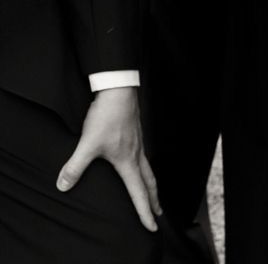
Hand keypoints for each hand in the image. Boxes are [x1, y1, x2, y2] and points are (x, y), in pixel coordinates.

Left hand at [56, 87, 160, 231]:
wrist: (118, 88)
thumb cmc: (108, 116)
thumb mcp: (88, 143)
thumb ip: (75, 166)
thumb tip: (63, 186)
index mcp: (128, 161)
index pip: (139, 192)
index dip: (145, 211)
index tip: (153, 226)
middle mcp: (137, 153)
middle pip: (150, 181)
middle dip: (154, 199)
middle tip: (159, 213)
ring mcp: (138, 141)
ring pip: (148, 167)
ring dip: (151, 183)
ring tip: (152, 191)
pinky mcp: (135, 131)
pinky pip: (143, 155)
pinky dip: (145, 166)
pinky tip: (137, 162)